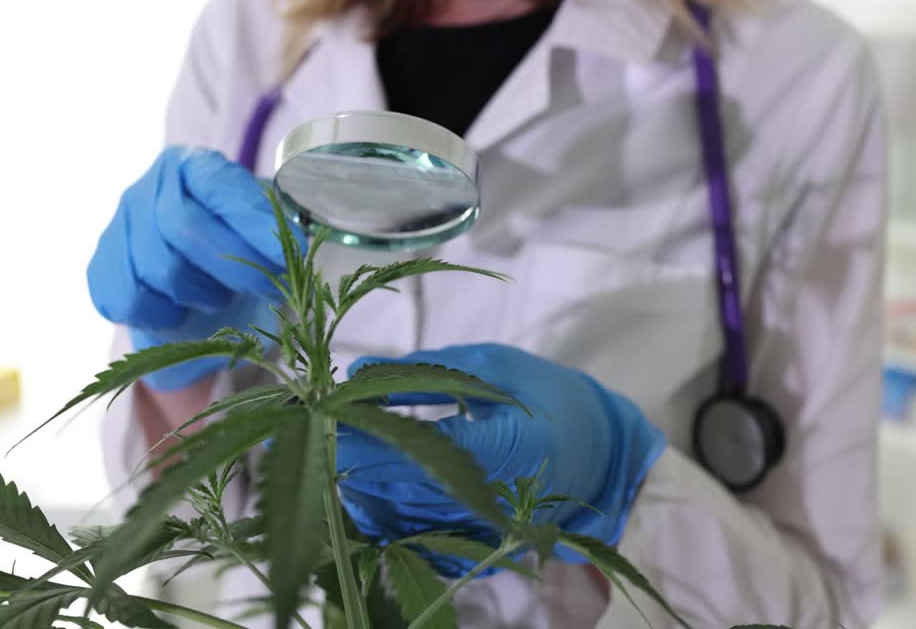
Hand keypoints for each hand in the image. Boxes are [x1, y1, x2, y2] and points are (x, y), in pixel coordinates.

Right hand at [87, 146, 293, 390]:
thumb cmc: (239, 248)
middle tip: (269, 288)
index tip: (292, 253)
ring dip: (202, 293)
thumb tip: (293, 247)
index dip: (255, 222)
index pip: (220, 187)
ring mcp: (117, 225)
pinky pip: (129, 300)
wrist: (197, 284)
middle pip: (184, 227)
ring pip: (160, 269)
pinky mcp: (101, 266)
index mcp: (191, 164)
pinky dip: (163, 315)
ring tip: (220, 295)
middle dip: (235, 265)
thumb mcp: (264, 229)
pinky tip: (181, 310)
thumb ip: (274, 230)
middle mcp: (147, 187)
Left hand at [335, 343, 664, 575]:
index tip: (332, 422)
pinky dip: (386, 525)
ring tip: (325, 467)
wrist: (600, 451)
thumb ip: (427, 371)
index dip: (378, 439)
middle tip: (315, 445)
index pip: (433, 448)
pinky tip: (355, 502)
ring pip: (414, 524)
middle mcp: (506, 496)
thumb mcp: (495, 366)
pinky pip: (426, 543)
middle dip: (360, 469)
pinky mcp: (486, 548)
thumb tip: (358, 370)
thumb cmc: (546, 396)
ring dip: (365, 500)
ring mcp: (496, 530)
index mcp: (516, 445)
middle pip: (416, 491)